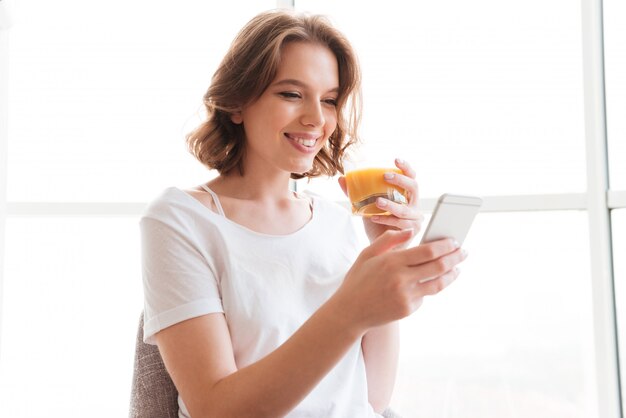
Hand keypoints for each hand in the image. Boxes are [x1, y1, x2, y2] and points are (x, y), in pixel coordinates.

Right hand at [332, 230, 465, 330]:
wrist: (349, 312)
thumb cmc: (357, 280)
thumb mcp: (367, 254)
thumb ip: (389, 240)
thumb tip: (411, 230)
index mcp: (392, 261)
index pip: (428, 251)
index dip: (445, 246)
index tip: (455, 241)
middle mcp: (401, 279)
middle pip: (438, 266)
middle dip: (455, 258)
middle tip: (464, 252)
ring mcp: (406, 296)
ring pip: (438, 283)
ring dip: (452, 275)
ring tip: (458, 268)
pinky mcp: (408, 309)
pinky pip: (425, 295)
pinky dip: (430, 287)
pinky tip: (434, 281)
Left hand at [338, 158, 423, 244]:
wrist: (381, 248)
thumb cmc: (377, 225)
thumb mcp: (365, 206)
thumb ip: (355, 193)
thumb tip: (341, 179)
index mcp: (406, 195)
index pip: (411, 177)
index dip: (406, 167)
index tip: (395, 160)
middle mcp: (414, 204)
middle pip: (414, 187)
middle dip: (400, 180)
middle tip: (384, 177)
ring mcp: (415, 218)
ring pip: (405, 209)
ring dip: (391, 205)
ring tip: (377, 202)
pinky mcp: (413, 231)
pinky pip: (400, 224)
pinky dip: (386, 220)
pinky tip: (373, 218)